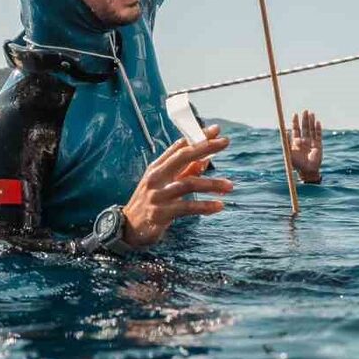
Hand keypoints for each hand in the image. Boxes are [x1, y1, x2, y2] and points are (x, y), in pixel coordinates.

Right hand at [122, 124, 232, 246]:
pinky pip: (187, 207)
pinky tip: (219, 206)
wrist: (129, 228)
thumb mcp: (165, 184)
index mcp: (157, 167)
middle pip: (182, 157)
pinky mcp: (161, 213)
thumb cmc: (151, 203)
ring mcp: (157, 195)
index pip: (178, 147)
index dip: (197, 136)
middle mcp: (156, 177)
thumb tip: (205, 159)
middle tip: (225, 142)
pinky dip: (205, 206)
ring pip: (188, 183)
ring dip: (211, 184)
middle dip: (205, 147)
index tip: (215, 130)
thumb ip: (185, 172)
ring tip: (230, 185)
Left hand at [288, 110, 323, 183]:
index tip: (295, 114)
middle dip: (304, 119)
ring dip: (311, 121)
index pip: (296, 129)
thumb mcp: (289, 153)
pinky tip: (317, 122)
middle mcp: (304, 141)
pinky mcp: (318, 145)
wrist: (307, 171)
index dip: (295, 122)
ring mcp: (311, 142)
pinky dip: (318, 128)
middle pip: (304, 127)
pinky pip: (318, 135)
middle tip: (304, 110)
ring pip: (311, 129)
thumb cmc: (297, 164)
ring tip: (311, 113)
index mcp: (296, 142)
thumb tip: (283, 131)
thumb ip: (286, 142)